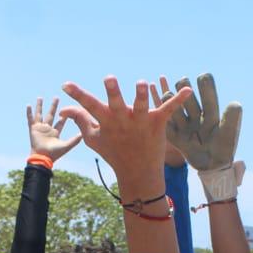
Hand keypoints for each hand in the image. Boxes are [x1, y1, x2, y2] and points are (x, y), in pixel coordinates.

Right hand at [27, 97, 81, 162]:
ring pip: (40, 114)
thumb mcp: (66, 145)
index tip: (68, 109)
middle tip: (56, 97)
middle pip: (51, 115)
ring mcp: (40, 129)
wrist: (43, 158)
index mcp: (55, 133)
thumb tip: (83, 135)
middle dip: (54, 106)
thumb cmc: (54, 154)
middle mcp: (47, 129)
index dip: (64, 116)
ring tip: (40, 98)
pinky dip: (29, 113)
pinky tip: (28, 105)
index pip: (60, 122)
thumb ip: (75, 140)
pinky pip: (30, 119)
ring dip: (40, 106)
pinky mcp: (33, 129)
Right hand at [59, 77, 192, 197]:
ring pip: (141, 106)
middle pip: (116, 103)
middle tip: (109, 79)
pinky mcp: (158, 124)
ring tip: (141, 83)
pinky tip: (188, 90)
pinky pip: (169, 109)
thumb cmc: (114, 152)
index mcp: (107, 122)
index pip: (89, 106)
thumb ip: (80, 120)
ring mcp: (141, 122)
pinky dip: (178, 100)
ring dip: (142, 95)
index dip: (77, 95)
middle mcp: (123, 120)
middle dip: (113, 92)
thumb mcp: (93, 138)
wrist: (138, 173)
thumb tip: (64, 108)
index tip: (65, 84)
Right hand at [155, 73, 241, 173]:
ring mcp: (186, 126)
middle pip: (188, 96)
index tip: (203, 77)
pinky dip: (162, 114)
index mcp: (211, 114)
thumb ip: (232, 119)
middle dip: (184, 86)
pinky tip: (159, 106)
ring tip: (167, 92)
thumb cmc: (223, 150)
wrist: (212, 168)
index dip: (205, 84)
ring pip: (175, 107)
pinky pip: (167, 124)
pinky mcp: (176, 136)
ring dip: (170, 98)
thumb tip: (234, 103)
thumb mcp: (228, 134)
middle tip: (183, 81)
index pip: (208, 94)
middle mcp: (197, 117)